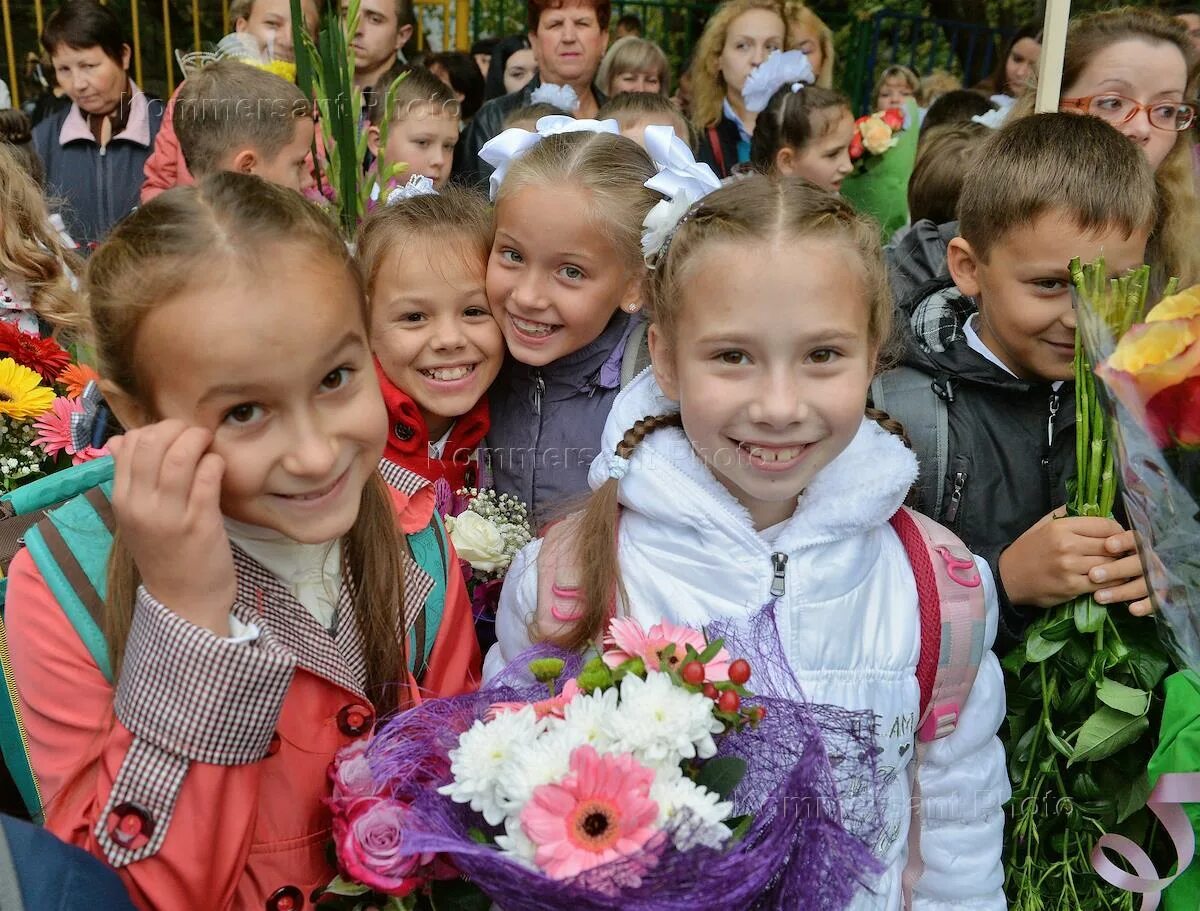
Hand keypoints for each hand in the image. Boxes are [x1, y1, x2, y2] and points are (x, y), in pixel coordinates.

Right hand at [108, 421, 234, 636]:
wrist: (183, 602)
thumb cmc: (164, 554)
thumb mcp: (136, 517)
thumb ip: (130, 479)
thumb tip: (117, 442)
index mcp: (122, 500)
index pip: (128, 446)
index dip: (154, 430)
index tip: (174, 436)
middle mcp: (141, 505)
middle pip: (152, 444)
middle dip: (178, 428)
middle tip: (196, 434)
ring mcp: (170, 515)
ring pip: (180, 456)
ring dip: (198, 440)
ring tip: (209, 444)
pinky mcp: (201, 523)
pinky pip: (207, 478)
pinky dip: (214, 462)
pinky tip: (218, 466)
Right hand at [999, 508, 1129, 608]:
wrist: (1007, 577)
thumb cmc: (1027, 550)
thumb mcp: (1042, 525)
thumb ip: (1065, 515)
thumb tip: (1091, 506)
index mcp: (1062, 527)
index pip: (1105, 525)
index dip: (1119, 531)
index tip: (1121, 537)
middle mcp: (1067, 545)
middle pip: (1111, 545)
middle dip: (1122, 550)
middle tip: (1126, 554)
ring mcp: (1069, 567)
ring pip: (1110, 565)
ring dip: (1119, 567)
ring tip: (1122, 567)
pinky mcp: (1071, 587)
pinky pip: (1103, 584)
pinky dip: (1113, 583)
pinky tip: (1113, 581)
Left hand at [1087, 529, 1152, 616]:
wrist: (1136, 579)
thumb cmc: (1091, 556)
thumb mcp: (1091, 541)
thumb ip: (1092, 533)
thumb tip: (1077, 523)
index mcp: (1135, 542)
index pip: (1133, 538)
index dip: (1123, 541)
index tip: (1108, 545)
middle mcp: (1148, 557)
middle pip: (1138, 560)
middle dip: (1116, 569)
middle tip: (1093, 575)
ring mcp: (1155, 575)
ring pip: (1145, 582)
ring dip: (1122, 590)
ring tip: (1098, 597)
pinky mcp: (1158, 594)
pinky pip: (1157, 600)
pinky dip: (1147, 605)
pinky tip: (1132, 610)